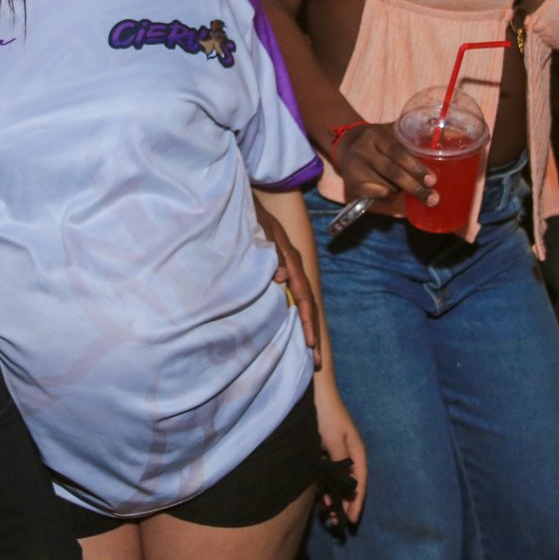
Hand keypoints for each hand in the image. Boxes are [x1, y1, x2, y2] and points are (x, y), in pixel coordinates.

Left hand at [255, 195, 319, 362]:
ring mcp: (285, 266)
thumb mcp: (257, 228)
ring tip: (311, 352)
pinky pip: (290, 295)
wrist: (242, 198)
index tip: (310, 344)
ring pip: (301, 300)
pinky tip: (293, 329)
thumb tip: (283, 279)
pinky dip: (295, 314)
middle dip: (312, 331)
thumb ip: (270, 251)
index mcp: (288, 257)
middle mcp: (290, 264)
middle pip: (307, 302)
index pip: (302, 295)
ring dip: (306, 325)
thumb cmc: (247, 213)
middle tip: (316, 361)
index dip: (307, 320)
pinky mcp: (277, 267)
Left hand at [315, 378, 366, 525]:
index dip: (357, 503)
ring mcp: (336, 450)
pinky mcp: (324, 448)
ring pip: (337, 480)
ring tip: (325, 513)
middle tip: (335, 521)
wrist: (314, 391)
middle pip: (350, 484)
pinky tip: (317, 494)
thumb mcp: (336, 442)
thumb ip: (342, 465)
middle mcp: (349, 453)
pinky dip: (324, 484)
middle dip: (344, 503)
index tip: (352, 521)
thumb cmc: (327, 415)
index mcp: (357, 452)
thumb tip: (345, 487)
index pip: (360, 484)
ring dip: (333, 495)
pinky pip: (327, 472)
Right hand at [332, 123, 432, 205]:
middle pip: (391, 172)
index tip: (432, 180)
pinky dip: (390, 196)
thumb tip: (448, 136)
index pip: (396, 152)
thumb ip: (412, 134)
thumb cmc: (378, 139)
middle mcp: (362, 150)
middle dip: (414, 186)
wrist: (346, 145)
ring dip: (403, 190)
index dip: (415, 167)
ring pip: (386, 186)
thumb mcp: (390, 131)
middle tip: (432, 197)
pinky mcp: (352, 184)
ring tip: (413, 189)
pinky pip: (378, 195)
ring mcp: (354, 168)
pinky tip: (392, 191)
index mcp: (375, 135)